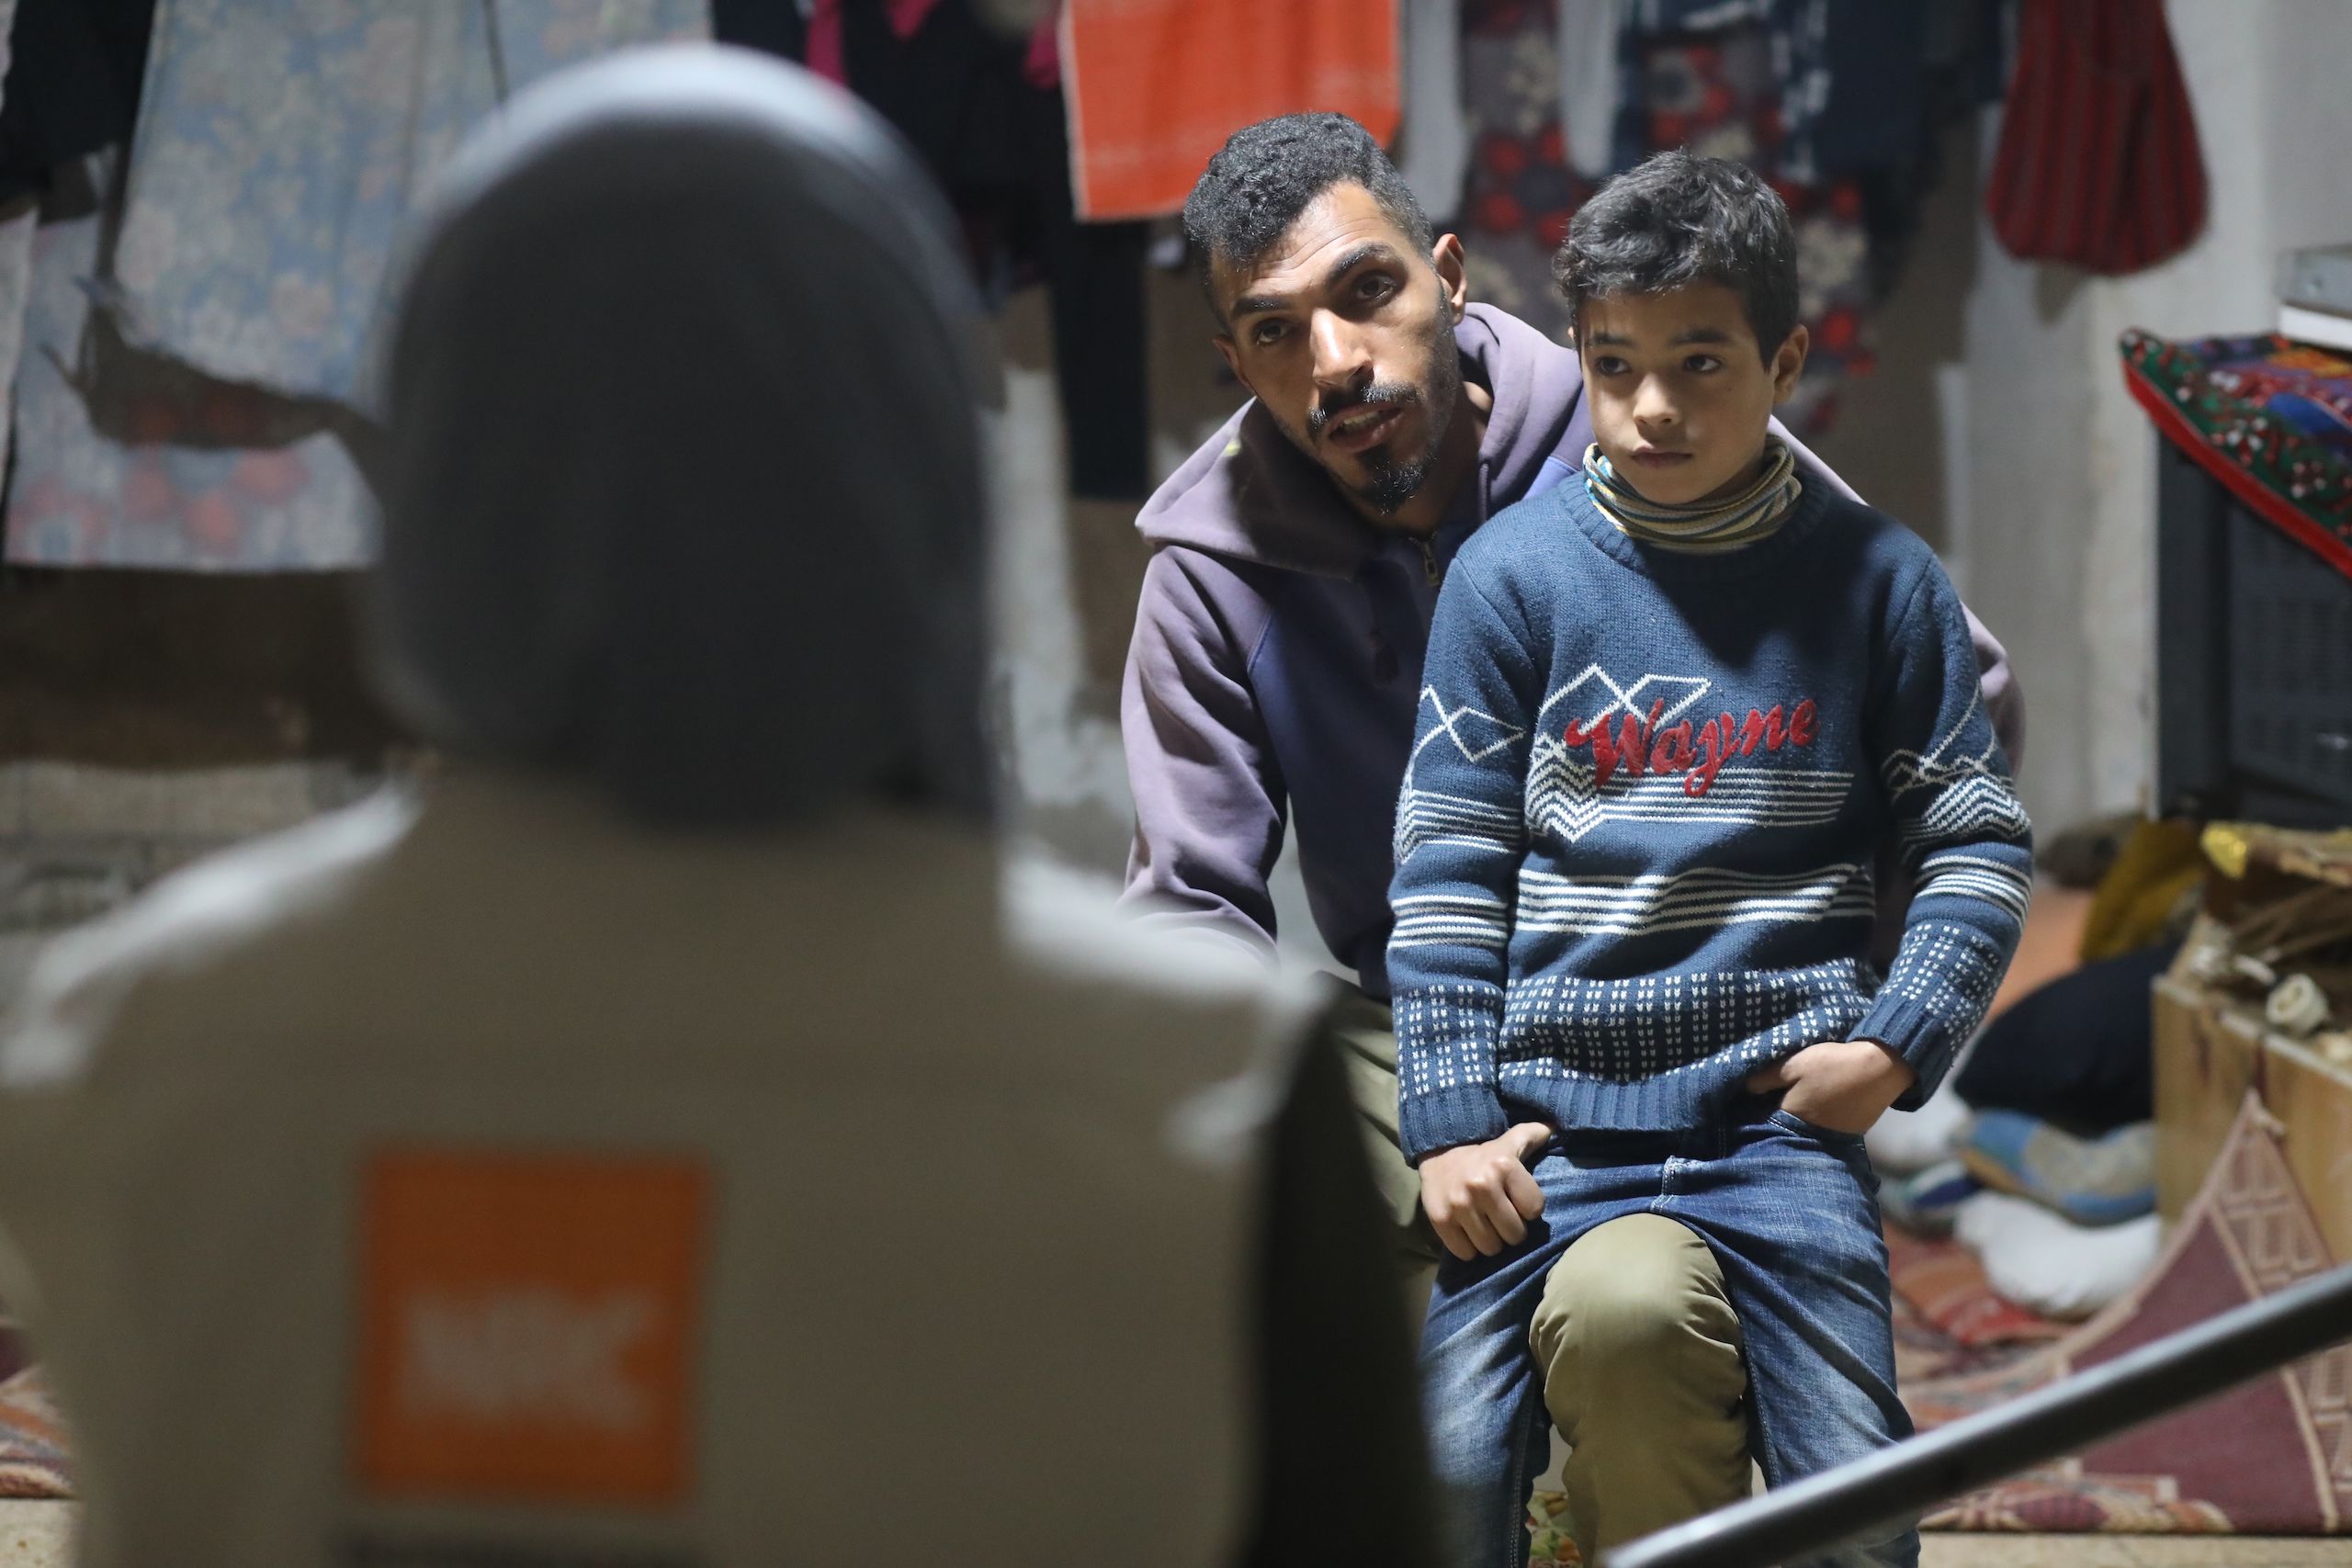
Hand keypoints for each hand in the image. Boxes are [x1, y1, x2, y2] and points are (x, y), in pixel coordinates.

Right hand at [1418, 1122, 1551, 1261]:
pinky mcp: (1440, 1220)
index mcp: (1503, 1166)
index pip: (1534, 1210)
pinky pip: (1466, 1253)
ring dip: (1491, 1241)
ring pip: (1491, 1247)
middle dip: (1511, 1229)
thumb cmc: (1482, 1152)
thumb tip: (1557, 1128)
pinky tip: (1468, 1233)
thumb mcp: (1509, 1140)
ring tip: (1486, 1227)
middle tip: (1502, 1219)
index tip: (1517, 1202)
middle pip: (1515, 1235)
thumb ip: (1534, 1135)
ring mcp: (1460, 1205)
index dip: (1528, 1208)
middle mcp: (1482, 1185)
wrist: (1437, 1150)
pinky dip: (1469, 1248)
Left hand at [1746, 1039, 1916, 1135]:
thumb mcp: (1794, 1064)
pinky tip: (1812, 1101)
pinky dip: (1813, 1116)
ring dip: (1794, 1116)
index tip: (1745, 1098)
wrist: (1884, 1067)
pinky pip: (1819, 1127)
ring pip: (1800, 1129)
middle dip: (1772, 1114)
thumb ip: (1766, 1078)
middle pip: (1781, 1128)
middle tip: (1765, 1096)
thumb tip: (1745, 1089)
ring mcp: (1831, 1136)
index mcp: (1792, 1118)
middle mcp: (1809, 1135)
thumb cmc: (1834, 1064)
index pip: (1761, 1120)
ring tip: (1788, 1096)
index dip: (1753, 1108)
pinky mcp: (1847, 1132)